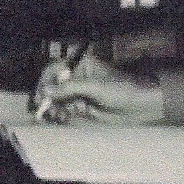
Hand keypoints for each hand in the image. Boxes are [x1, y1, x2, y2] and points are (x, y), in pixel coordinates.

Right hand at [31, 50, 163, 124]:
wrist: (142, 106)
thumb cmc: (122, 90)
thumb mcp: (95, 87)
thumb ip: (69, 88)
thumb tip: (45, 91)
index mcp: (80, 64)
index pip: (53, 70)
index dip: (44, 82)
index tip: (41, 96)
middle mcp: (77, 77)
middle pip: (52, 87)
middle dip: (47, 99)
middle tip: (45, 111)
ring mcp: (79, 93)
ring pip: (57, 100)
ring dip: (53, 109)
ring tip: (57, 117)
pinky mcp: (83, 107)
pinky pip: (65, 110)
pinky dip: (62, 115)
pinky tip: (65, 119)